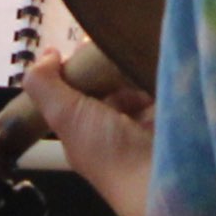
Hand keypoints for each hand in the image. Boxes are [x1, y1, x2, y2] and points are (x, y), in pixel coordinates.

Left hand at [20, 50, 156, 215]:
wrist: (158, 178)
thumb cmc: (108, 151)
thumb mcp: (65, 116)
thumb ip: (46, 86)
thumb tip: (45, 54)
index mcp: (84, 128)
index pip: (78, 89)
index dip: (79, 65)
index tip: (87, 40)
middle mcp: (112, 124)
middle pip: (108, 82)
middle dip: (109, 61)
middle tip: (115, 37)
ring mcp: (143, 120)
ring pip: (134, 81)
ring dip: (134, 63)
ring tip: (137, 39)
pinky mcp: (170, 113)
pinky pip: (160, 84)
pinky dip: (157, 70)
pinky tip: (156, 51)